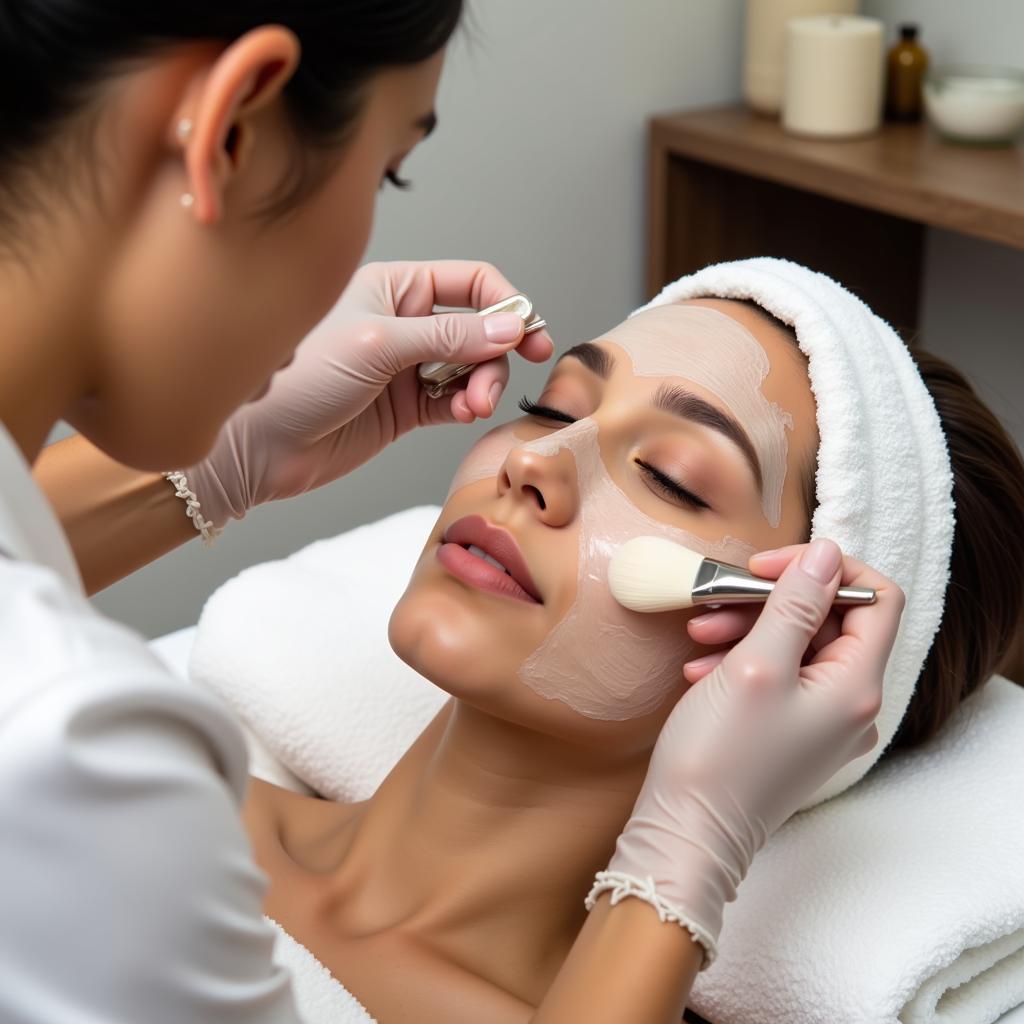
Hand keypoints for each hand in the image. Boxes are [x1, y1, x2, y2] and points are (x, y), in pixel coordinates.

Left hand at [185, 260, 553, 524]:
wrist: (258, 446)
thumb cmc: (299, 378)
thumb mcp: (378, 345)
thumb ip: (448, 336)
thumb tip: (512, 328)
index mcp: (394, 286)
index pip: (471, 282)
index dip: (506, 304)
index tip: (530, 334)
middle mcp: (405, 322)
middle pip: (480, 329)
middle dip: (496, 355)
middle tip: (494, 384)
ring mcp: (407, 367)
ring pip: (473, 368)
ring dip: (484, 385)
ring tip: (473, 406)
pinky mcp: (406, 408)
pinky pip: (455, 401)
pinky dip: (468, 406)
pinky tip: (465, 414)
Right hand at [606, 540, 903, 964]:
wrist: (687, 834)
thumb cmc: (720, 756)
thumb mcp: (757, 665)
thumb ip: (796, 604)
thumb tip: (828, 553)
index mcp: (857, 686)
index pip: (874, 599)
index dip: (824, 570)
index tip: (768, 567)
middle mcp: (853, 706)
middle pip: (830, 622)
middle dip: (771, 601)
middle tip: (719, 600)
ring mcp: (824, 725)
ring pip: (798, 648)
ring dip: (749, 629)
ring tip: (699, 634)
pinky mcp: (795, 737)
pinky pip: (782, 679)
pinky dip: (744, 662)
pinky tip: (702, 669)